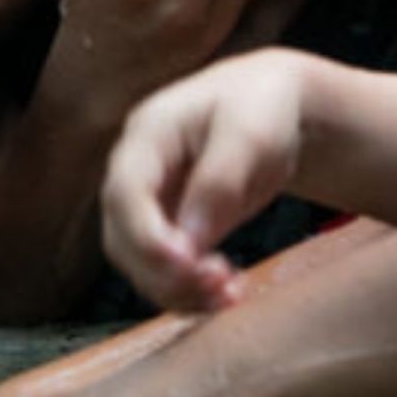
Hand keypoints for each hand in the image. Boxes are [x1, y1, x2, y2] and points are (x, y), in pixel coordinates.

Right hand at [102, 51, 314, 309]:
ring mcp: (151, 200)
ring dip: (177, 289)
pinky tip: (226, 294)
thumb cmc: (261, 104)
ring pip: (139, 261)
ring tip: (229, 295)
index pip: (125, 193)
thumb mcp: (250, 133)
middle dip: (164, 271)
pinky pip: (165, 268)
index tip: (186, 263)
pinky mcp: (171, 225)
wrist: (273, 101)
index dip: (146, 236)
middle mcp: (137, 171)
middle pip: (123, 236)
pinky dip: (190, 290)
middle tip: (217, 285)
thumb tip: (191, 241)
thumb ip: (219, 181)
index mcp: (147, 135)